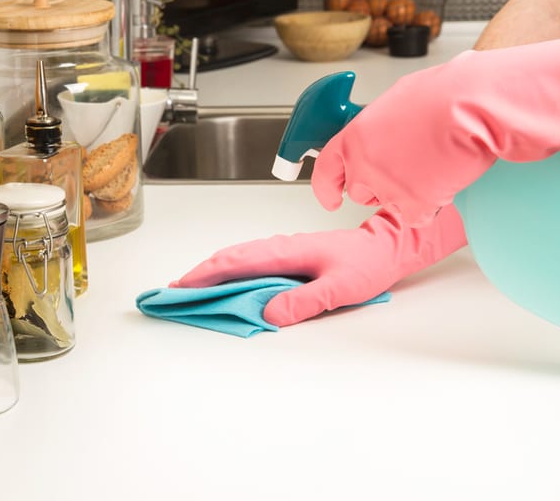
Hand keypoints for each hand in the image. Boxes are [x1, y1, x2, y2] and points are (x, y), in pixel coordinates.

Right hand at [172, 205, 466, 326]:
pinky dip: (229, 269)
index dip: (204, 275)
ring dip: (211, 270)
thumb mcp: (339, 289)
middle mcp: (279, 247)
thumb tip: (268, 313)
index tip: (180, 287)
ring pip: (237, 257)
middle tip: (172, 290)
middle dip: (198, 273)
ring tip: (190, 287)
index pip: (235, 263)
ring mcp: (282, 249)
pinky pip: (250, 260)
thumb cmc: (366, 266)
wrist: (387, 247)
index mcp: (285, 252)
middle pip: (229, 256)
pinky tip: (225, 281)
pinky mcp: (287, 255)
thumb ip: (304, 302)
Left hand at [311, 27, 559, 224]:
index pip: (326, 170)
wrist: (473, 105)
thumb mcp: (399, 100)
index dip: (326, 188)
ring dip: (408, 194)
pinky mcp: (413, 205)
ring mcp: (386, 187)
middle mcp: (364, 164)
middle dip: (380, 186)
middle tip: (409, 168)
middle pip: (360, 192)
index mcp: (355, 136)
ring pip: (390, 205)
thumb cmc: (446, 93)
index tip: (330, 198)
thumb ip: (381, 124)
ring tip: (434, 165)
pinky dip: (432, 206)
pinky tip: (446, 180)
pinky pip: (417, 217)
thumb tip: (386, 130)